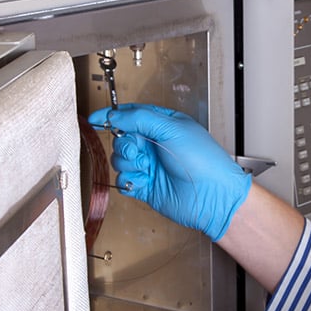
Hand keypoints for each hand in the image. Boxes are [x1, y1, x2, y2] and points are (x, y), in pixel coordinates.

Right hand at [88, 104, 249, 240]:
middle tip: (136, 150)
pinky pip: (124, 180)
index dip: (113, 116)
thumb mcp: (172, 129)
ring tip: (145, 167)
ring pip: (120, 160)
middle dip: (124, 144)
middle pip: (122, 138)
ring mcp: (150, 166)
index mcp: (163, 125)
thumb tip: (116, 115)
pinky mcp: (145, 186)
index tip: (96, 119)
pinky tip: (144, 182)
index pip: (132, 115)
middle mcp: (155, 145)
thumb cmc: (204, 160)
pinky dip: (129, 181)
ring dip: (128, 163)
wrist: (213, 196)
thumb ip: (140, 119)